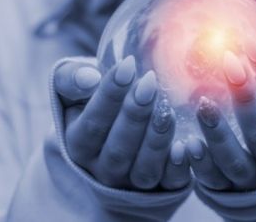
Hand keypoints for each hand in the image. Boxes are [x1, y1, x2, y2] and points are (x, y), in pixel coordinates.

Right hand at [53, 54, 190, 190]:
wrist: (110, 130)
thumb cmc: (92, 101)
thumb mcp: (73, 89)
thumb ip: (71, 79)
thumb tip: (88, 78)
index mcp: (78, 145)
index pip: (92, 124)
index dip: (109, 95)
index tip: (127, 65)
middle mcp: (103, 170)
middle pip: (118, 149)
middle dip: (135, 115)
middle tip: (150, 82)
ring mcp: (132, 184)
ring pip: (143, 169)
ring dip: (156, 139)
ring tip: (167, 109)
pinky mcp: (162, 189)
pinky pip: (170, 184)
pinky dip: (177, 168)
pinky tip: (185, 146)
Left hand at [187, 43, 255, 190]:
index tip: (254, 47)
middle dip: (246, 99)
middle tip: (228, 62)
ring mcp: (254, 176)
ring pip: (235, 161)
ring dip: (218, 134)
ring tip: (203, 102)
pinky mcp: (228, 188)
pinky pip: (213, 181)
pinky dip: (200, 165)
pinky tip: (188, 142)